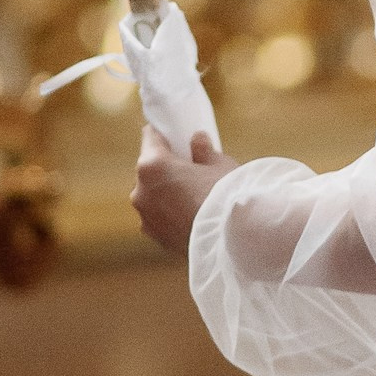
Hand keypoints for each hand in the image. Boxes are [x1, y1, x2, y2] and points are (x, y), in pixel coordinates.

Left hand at [132, 125, 235, 253]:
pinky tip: (192, 215)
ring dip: (167, 192)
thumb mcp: (219, 164)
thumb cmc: (226, 196)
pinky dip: (171, 214)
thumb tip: (197, 141)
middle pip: (150, 169)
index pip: (151, 137)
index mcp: (152, 166)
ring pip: (153, 195)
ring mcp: (145, 217)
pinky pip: (160, 217)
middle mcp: (140, 191)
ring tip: (194, 195)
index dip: (165, 134)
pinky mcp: (155, 237)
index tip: (176, 135)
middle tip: (190, 167)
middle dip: (167, 167)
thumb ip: (203, 150)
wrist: (235, 240)